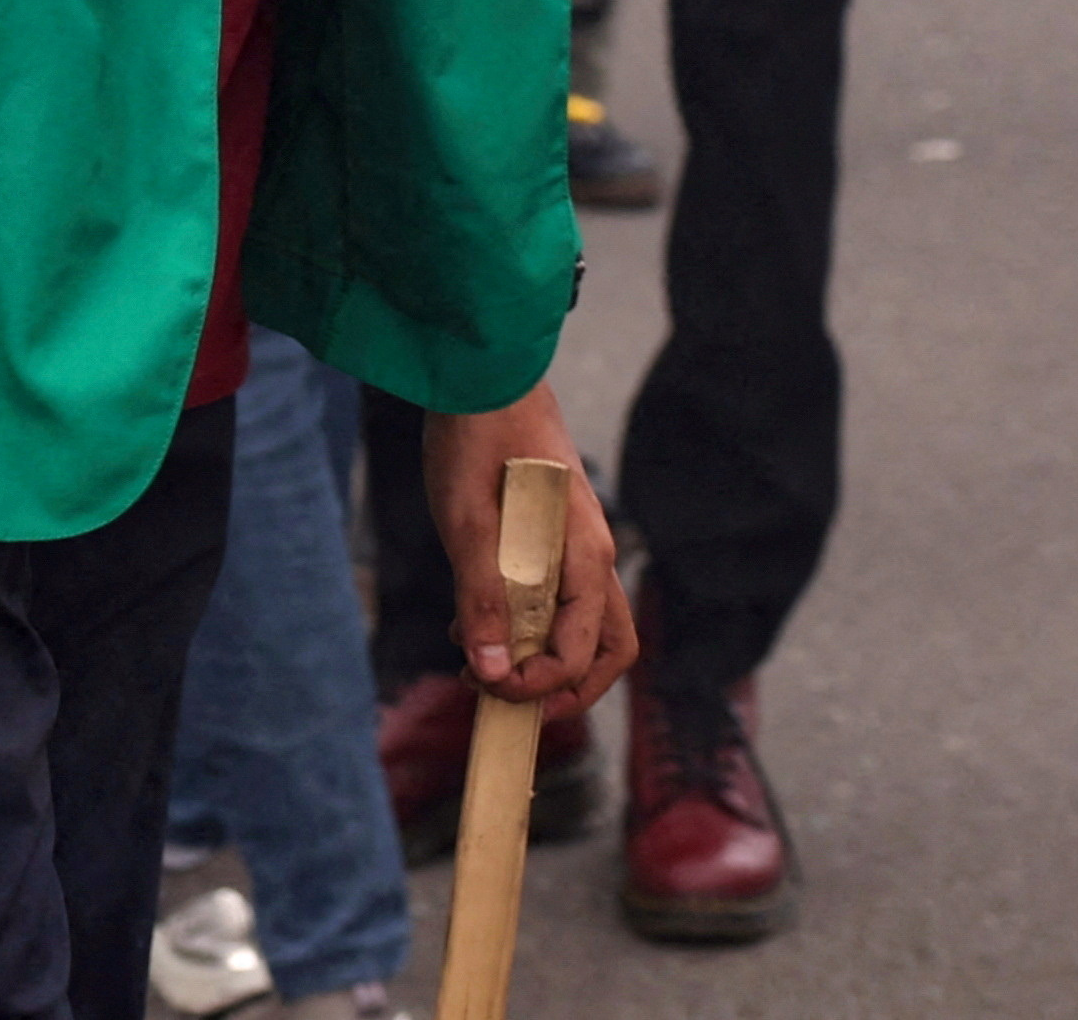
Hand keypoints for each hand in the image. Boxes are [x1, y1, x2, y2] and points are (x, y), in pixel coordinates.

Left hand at [423, 387, 635, 709]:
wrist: (483, 373)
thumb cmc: (477, 440)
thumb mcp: (468, 524)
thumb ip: (482, 598)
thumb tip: (489, 670)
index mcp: (584, 554)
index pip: (584, 650)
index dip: (541, 684)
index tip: (488, 686)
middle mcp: (594, 553)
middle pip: (609, 648)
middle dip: (566, 688)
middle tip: (507, 703)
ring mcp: (578, 543)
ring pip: (585, 625)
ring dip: (543, 659)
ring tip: (480, 663)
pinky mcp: (555, 534)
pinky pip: (557, 597)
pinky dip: (526, 625)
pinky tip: (471, 621)